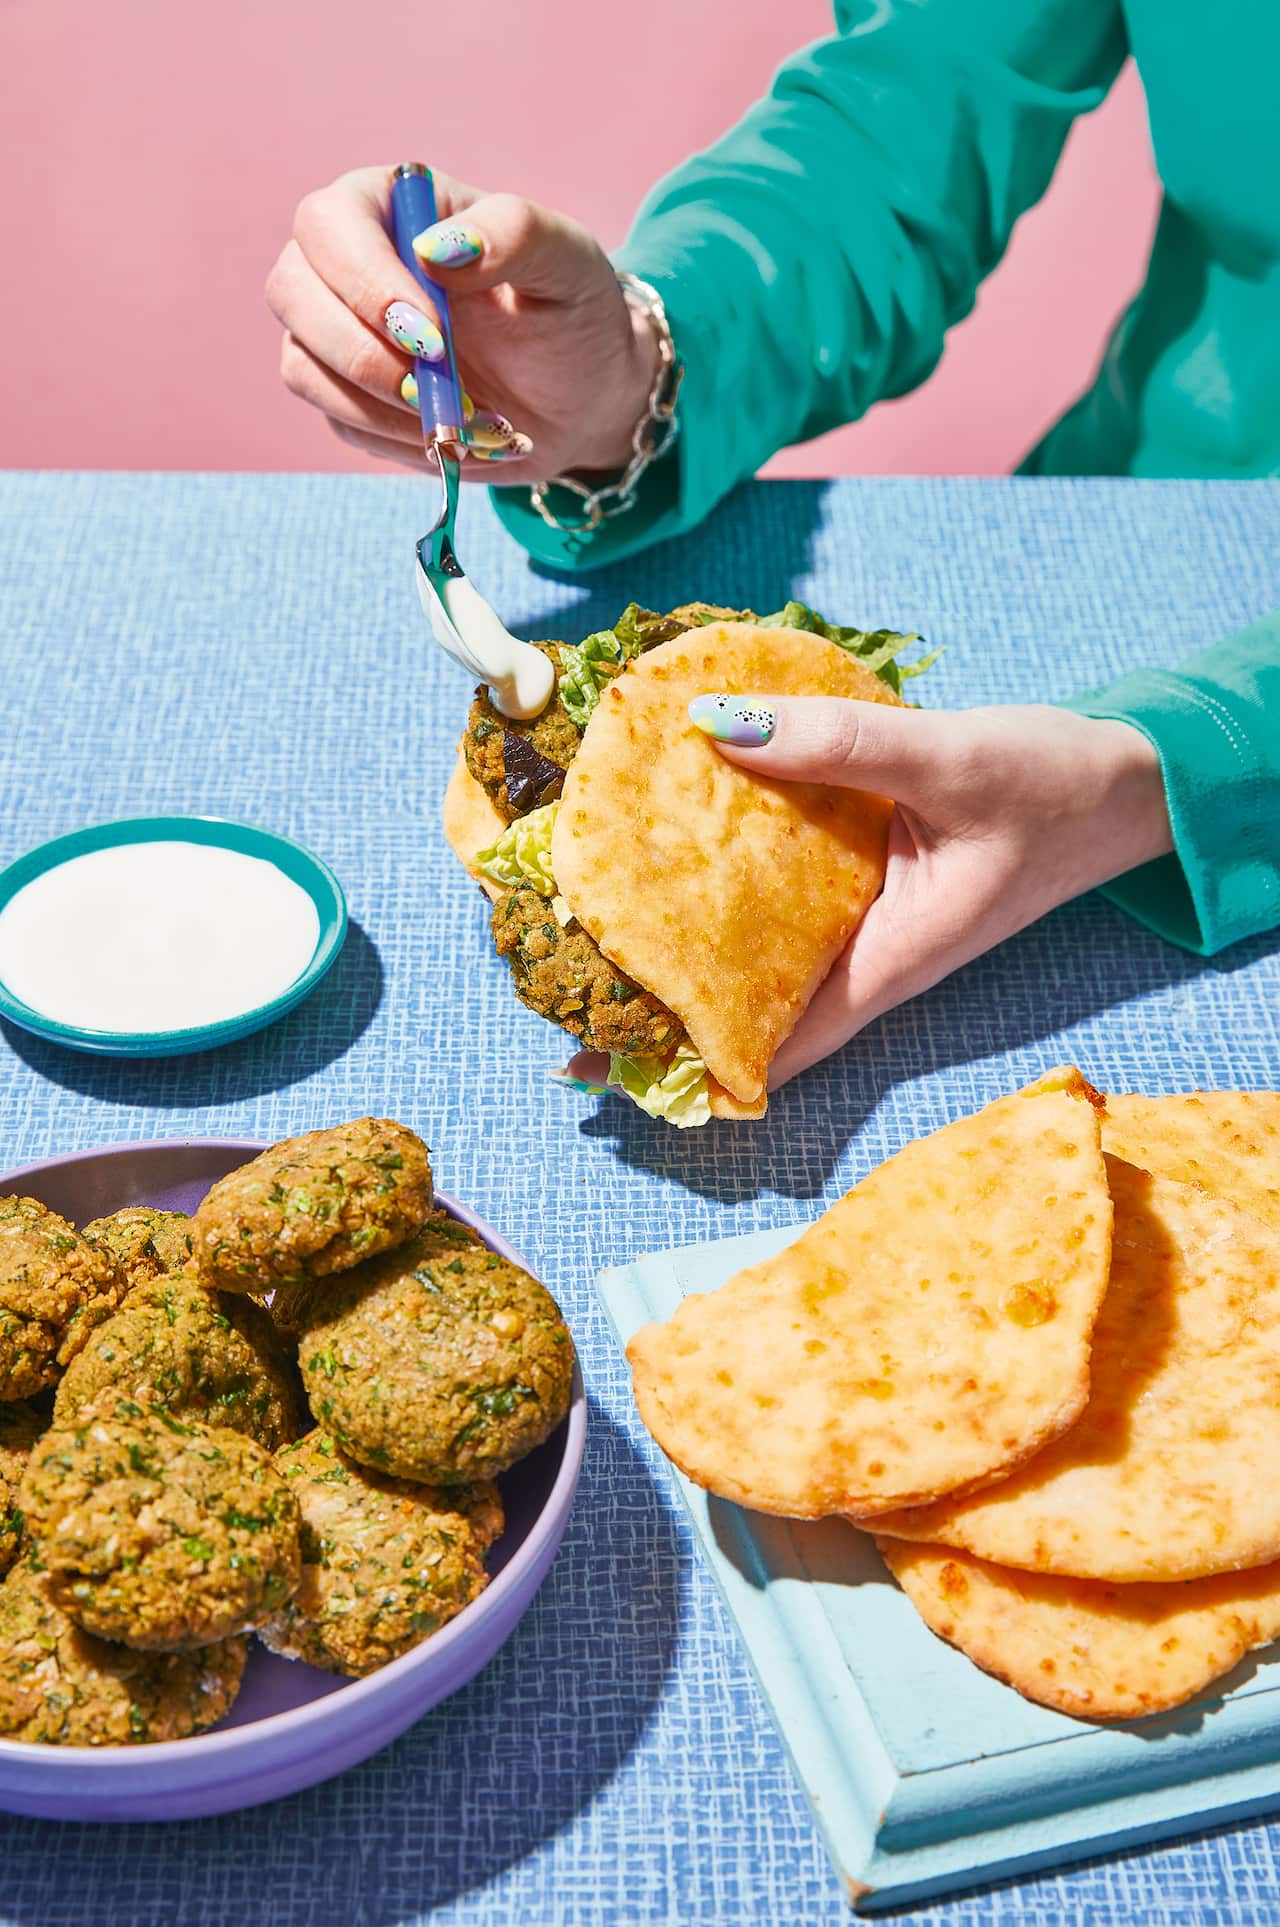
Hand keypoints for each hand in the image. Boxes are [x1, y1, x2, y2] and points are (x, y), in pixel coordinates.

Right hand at [266, 165, 657, 480]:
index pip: (329, 224)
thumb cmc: (571, 313)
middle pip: (290, 292)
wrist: (580, 396)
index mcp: (391, 205)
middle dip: (362, 351)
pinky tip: (452, 430)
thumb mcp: (568, 261)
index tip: (432, 335)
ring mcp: (336, 332)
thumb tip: (434, 249)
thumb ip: (513, 233)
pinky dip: (394, 436)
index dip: (365, 282)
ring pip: (302, 366)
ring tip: (462, 414)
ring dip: (379, 403)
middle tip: (438, 384)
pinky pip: (338, 419)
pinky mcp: (346, 396)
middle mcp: (346, 262)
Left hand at [569, 700, 1172, 1091]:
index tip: (598, 1060)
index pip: (769, 1049)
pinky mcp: (867, 881)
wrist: (1129, 782)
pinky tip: (682, 848)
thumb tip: (716, 726)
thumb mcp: (950, 759)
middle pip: (745, 1010)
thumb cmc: (1057, 787)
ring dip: (685, 946)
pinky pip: (784, 898)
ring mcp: (864, 923)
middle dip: (660, 1008)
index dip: (684, 1066)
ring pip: (759, 955)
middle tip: (565, 981)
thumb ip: (841, 745)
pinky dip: (730, 884)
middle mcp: (865, 960)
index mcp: (885, 966)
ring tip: (593, 920)